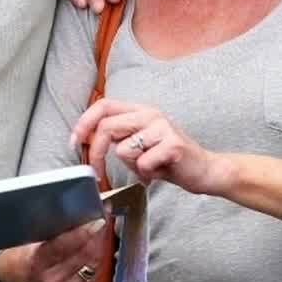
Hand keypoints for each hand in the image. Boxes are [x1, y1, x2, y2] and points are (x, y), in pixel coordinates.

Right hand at [0, 212, 112, 281]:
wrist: (26, 277)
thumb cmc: (30, 252)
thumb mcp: (32, 238)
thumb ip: (50, 227)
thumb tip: (73, 209)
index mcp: (37, 261)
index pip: (62, 246)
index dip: (81, 233)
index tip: (95, 220)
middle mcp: (51, 277)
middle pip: (82, 253)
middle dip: (96, 233)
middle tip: (102, 217)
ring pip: (93, 261)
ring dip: (100, 242)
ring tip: (101, 227)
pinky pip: (96, 271)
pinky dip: (99, 255)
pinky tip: (98, 244)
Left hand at [71, 98, 225, 193]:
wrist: (206, 170)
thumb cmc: (169, 161)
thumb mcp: (141, 144)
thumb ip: (119, 137)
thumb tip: (87, 140)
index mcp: (141, 111)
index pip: (104, 105)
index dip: (84, 122)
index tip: (75, 142)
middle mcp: (151, 114)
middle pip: (107, 127)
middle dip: (95, 154)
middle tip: (97, 173)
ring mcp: (163, 127)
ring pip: (123, 150)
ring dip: (131, 167)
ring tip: (148, 168)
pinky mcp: (173, 144)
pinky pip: (143, 164)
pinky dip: (146, 175)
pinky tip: (159, 174)